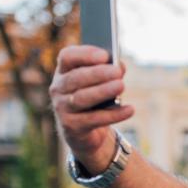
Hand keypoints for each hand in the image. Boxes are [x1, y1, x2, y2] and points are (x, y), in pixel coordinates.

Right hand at [50, 45, 135, 169]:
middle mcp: (58, 88)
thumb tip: (119, 67)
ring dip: (103, 91)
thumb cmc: (95, 100)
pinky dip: (113, 114)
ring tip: (122, 86)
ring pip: (82, 98)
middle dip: (98, 73)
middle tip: (117, 71)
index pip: (67, 56)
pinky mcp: (71, 126)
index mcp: (64, 71)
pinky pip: (93, 119)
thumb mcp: (99, 83)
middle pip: (76, 78)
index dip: (85, 54)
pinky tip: (129, 109)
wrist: (86, 132)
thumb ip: (109, 72)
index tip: (105, 55)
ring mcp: (62, 108)